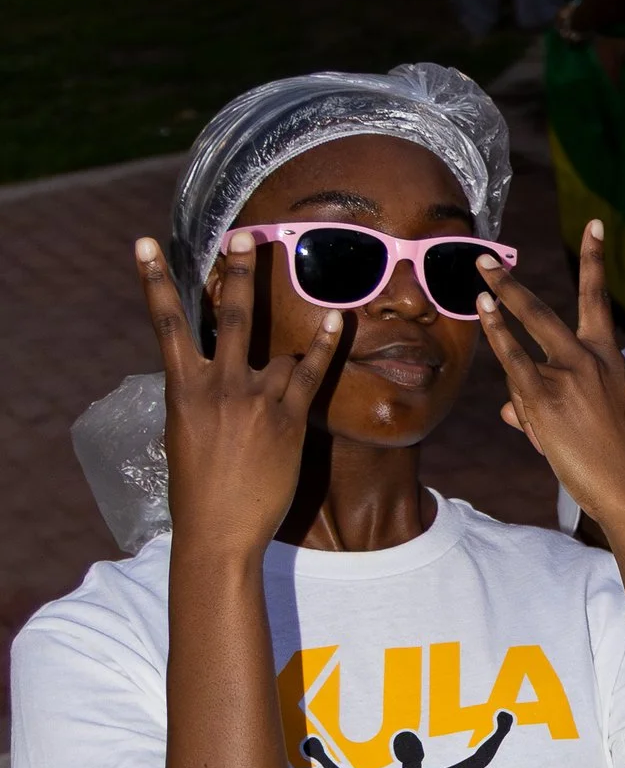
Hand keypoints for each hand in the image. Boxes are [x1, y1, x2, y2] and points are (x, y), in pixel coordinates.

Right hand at [141, 234, 338, 558]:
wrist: (220, 530)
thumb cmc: (197, 490)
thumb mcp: (183, 434)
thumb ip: (198, 397)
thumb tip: (213, 375)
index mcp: (182, 388)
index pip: (166, 321)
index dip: (155, 279)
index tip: (145, 244)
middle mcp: (218, 385)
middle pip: (229, 315)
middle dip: (237, 272)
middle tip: (243, 236)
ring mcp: (254, 400)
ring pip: (276, 352)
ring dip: (284, 349)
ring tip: (294, 345)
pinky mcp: (288, 418)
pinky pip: (310, 373)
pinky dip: (323, 346)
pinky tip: (337, 320)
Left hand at [477, 225, 624, 532]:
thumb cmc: (610, 460)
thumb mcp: (583, 421)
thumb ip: (539, 407)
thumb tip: (505, 407)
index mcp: (608, 358)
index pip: (598, 300)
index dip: (594, 260)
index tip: (595, 224)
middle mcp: (589, 358)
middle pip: (544, 311)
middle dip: (513, 285)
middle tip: (490, 261)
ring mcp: (567, 374)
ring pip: (520, 343)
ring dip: (498, 313)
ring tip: (480, 290)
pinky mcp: (544, 396)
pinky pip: (512, 367)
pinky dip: (500, 348)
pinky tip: (484, 314)